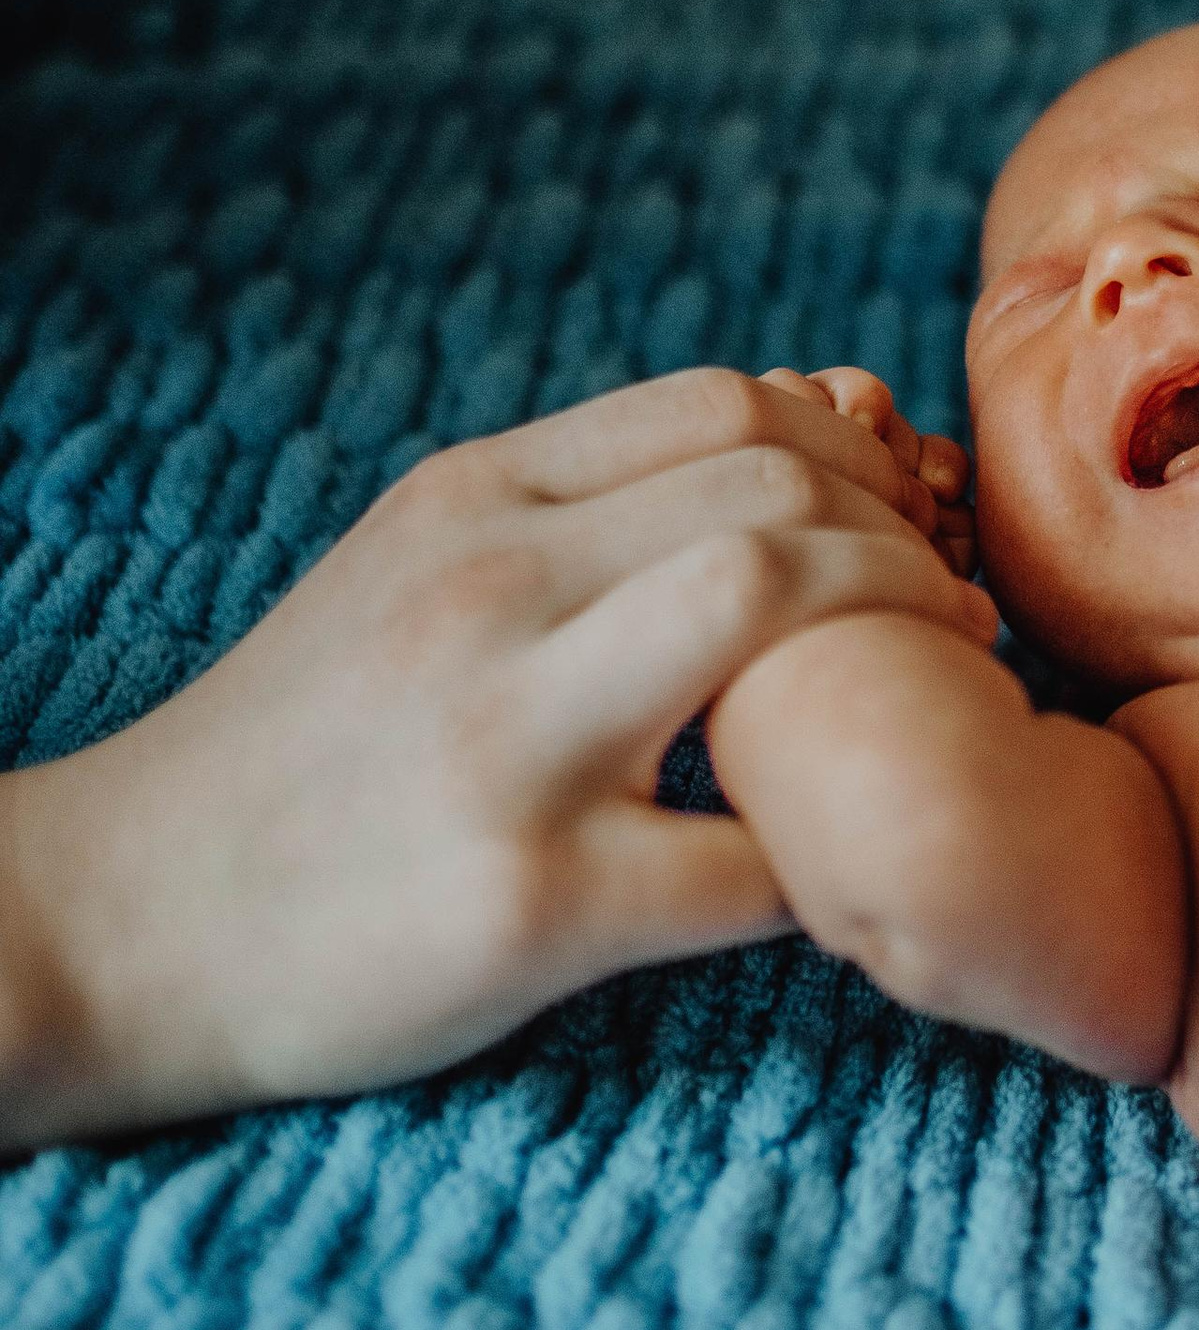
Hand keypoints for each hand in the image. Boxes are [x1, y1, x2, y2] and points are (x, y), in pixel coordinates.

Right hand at [0, 364, 999, 1145]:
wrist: (109, 921)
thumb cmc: (297, 749)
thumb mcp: (412, 570)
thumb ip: (578, 510)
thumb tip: (797, 437)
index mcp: (471, 504)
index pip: (728, 408)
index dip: (856, 452)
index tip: (901, 515)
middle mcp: (487, 594)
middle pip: (774, 491)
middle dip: (904, 541)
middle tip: (956, 610)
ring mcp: (506, 746)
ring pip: (772, 615)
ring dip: (901, 644)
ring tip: (943, 691)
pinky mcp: (531, 905)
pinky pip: (752, 861)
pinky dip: (832, 851)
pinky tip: (851, 861)